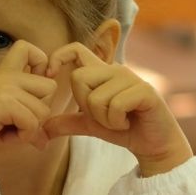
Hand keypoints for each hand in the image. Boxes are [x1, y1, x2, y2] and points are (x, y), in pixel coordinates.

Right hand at [0, 40, 56, 154]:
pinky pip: (33, 122)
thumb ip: (30, 120)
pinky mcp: (3, 103)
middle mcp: (5, 75)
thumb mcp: (9, 121)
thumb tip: (46, 140)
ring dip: (32, 128)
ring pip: (44, 110)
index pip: (27, 48)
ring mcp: (4, 87)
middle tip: (19, 121)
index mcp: (4, 73)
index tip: (37, 82)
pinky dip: (25, 136)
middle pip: (50, 87)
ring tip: (10, 129)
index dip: (41, 62)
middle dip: (41, 110)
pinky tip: (7, 135)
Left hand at [43, 43, 191, 175]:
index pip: (75, 49)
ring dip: (104, 120)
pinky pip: (115, 105)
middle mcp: (115, 70)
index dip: (58, 57)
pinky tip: (128, 123)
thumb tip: (41, 128)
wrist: (153, 145)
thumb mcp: (89, 125)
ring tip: (120, 121)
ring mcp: (131, 78)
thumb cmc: (124, 130)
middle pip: (78, 79)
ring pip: (96, 98)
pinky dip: (117, 122)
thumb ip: (66, 122)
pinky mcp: (144, 90)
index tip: (50, 75)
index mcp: (101, 72)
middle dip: (85, 106)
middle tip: (104, 117)